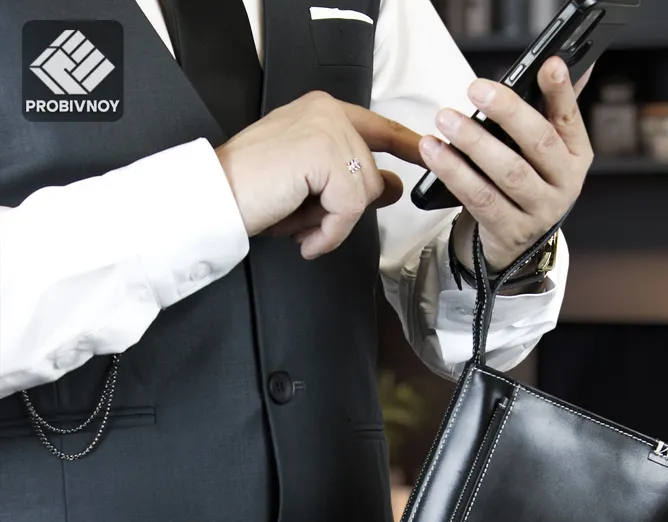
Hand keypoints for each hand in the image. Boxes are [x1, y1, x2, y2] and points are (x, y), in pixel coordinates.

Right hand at [215, 91, 423, 259]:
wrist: (216, 199)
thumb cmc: (251, 192)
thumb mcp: (309, 184)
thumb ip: (349, 178)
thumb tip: (394, 186)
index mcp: (321, 112)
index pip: (377, 127)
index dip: (404, 143)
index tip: (426, 152)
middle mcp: (326, 112)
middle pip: (371, 175)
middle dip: (343, 210)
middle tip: (305, 221)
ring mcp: (326, 129)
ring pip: (363, 194)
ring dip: (332, 224)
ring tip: (298, 226)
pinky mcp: (325, 154)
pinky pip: (350, 208)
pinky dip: (329, 232)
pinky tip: (305, 238)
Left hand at [419, 58, 594, 274]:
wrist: (516, 244)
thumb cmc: (527, 184)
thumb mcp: (543, 153)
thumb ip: (548, 110)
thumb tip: (557, 62)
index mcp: (576, 156)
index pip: (569, 117)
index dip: (561, 91)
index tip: (548, 63)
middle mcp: (565, 184)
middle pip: (538, 142)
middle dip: (507, 111)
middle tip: (474, 88)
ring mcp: (540, 212)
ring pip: (508, 172)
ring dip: (473, 142)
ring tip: (445, 120)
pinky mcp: (510, 232)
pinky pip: (480, 199)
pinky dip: (455, 174)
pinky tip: (434, 154)